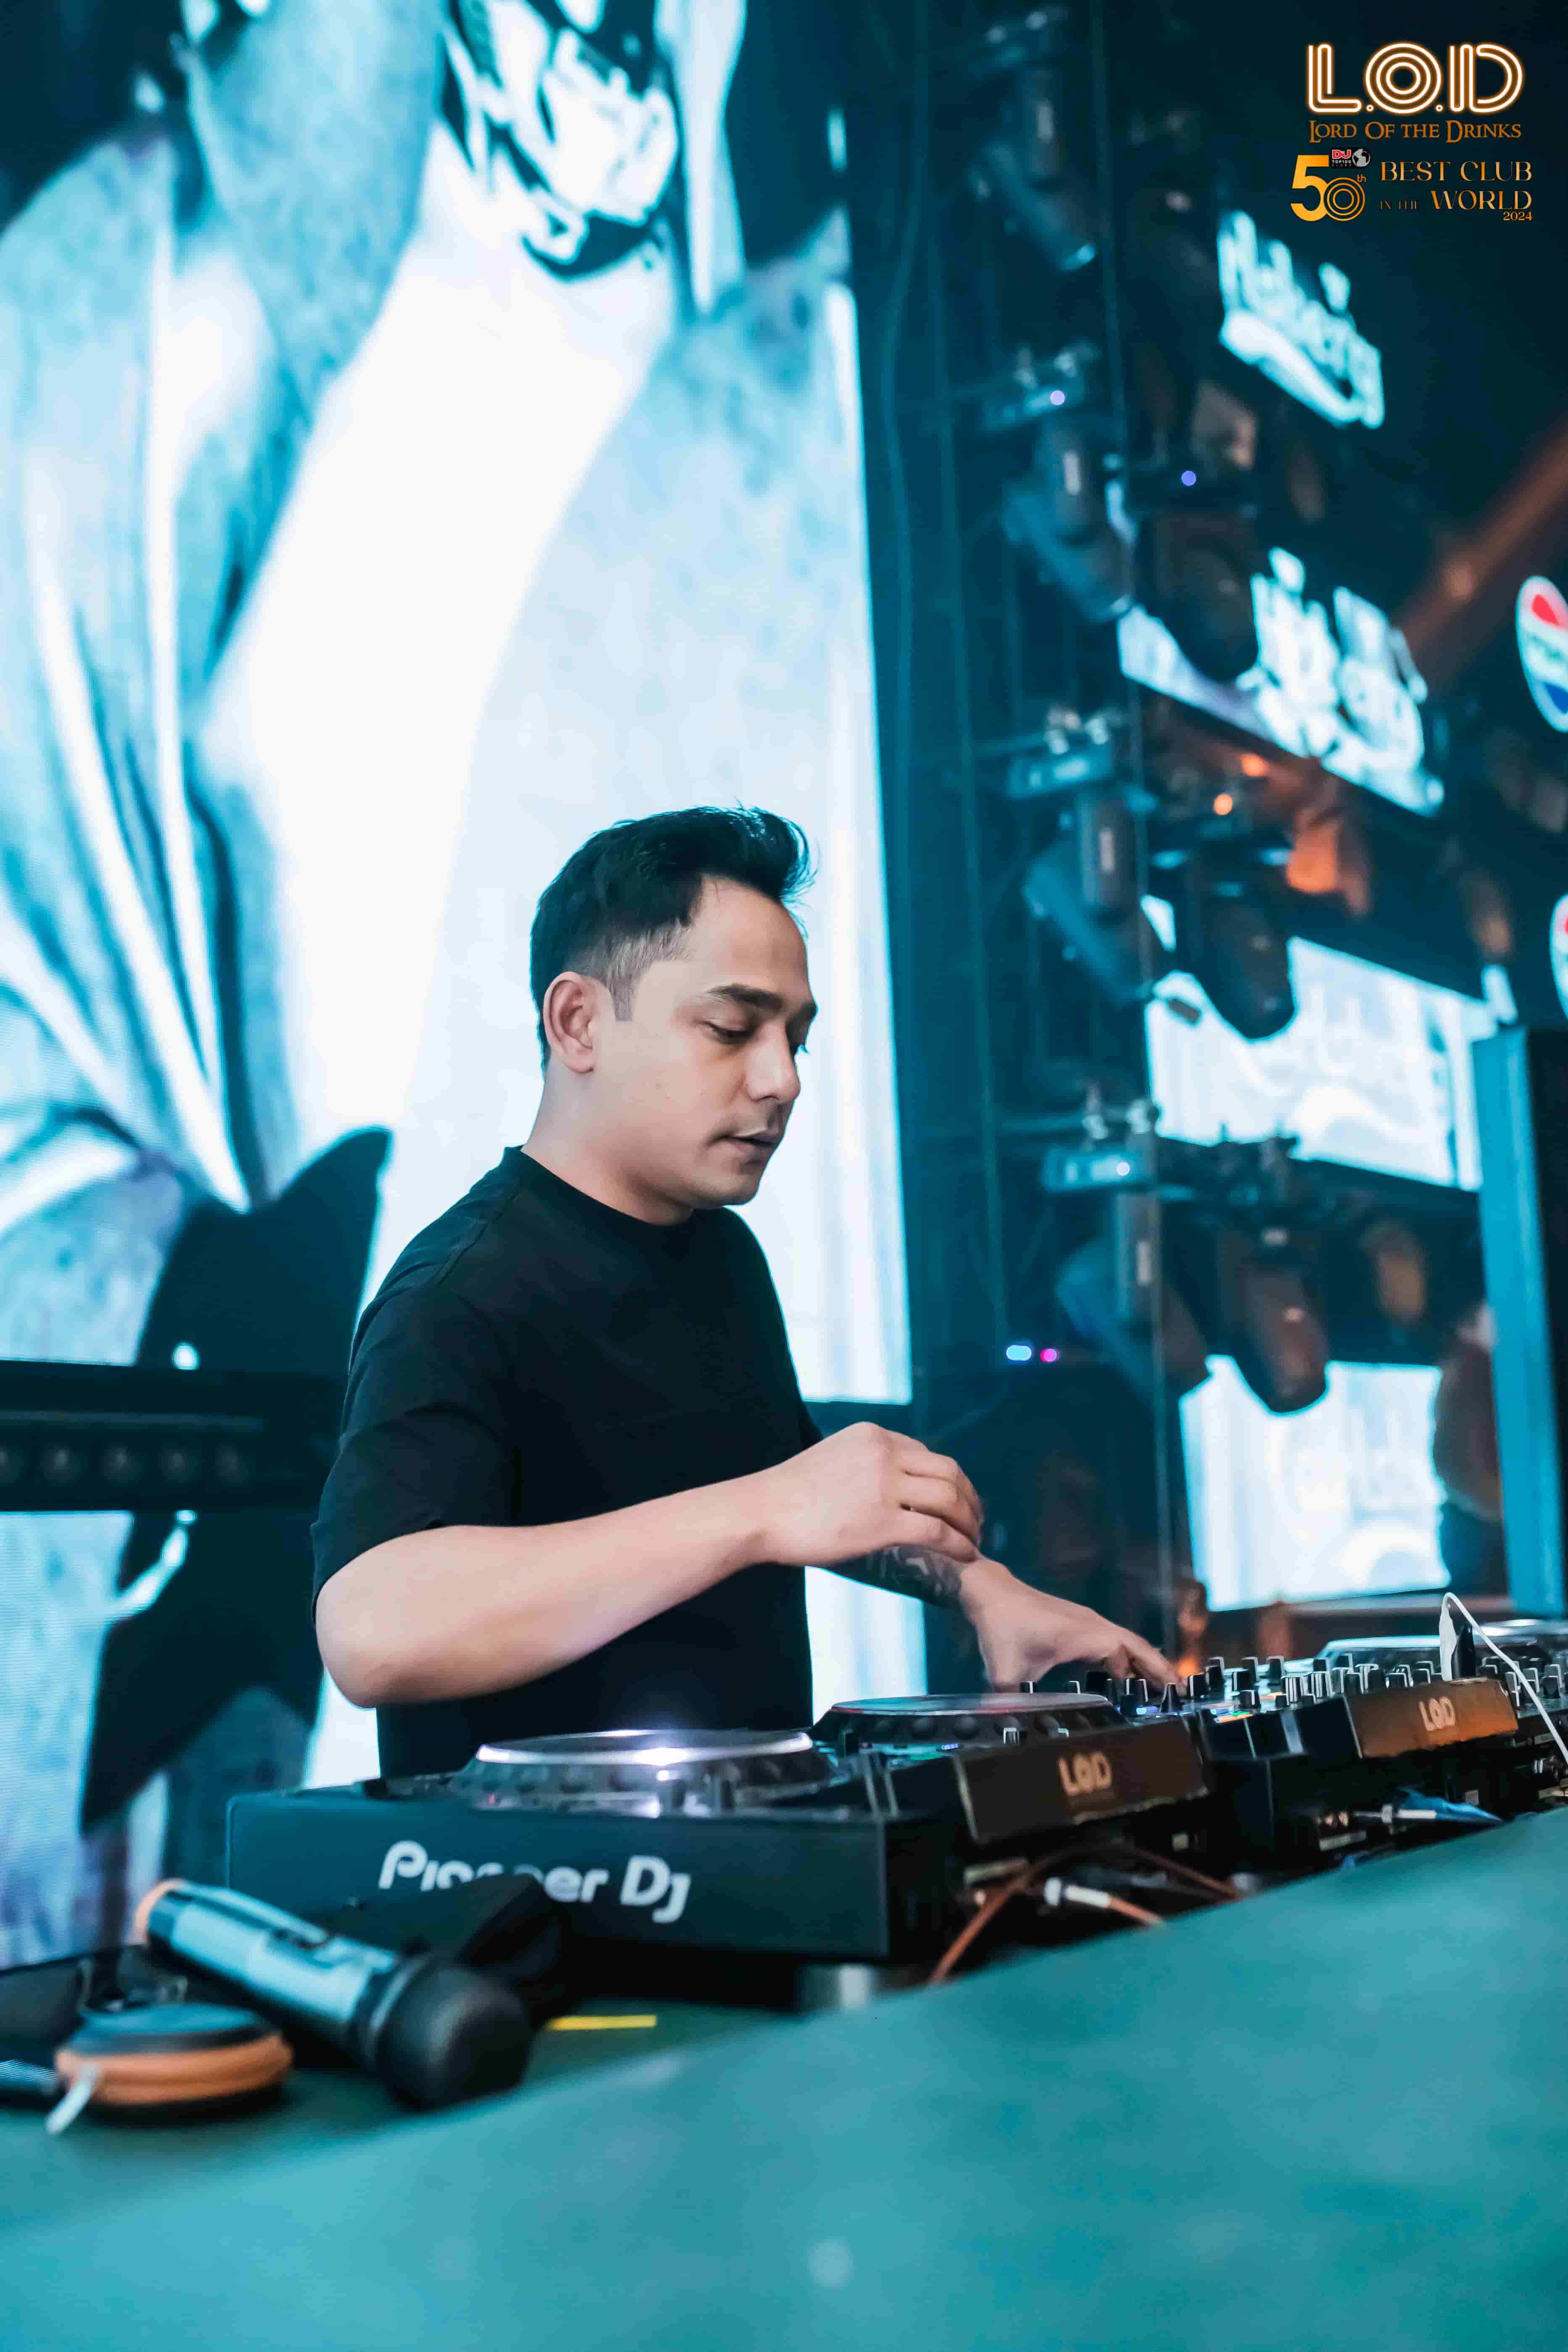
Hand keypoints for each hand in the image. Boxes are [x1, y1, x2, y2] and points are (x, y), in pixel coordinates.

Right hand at [750, 1422, 981, 1569]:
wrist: (759, 1512)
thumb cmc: (786, 1494)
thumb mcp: (832, 1459)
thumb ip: (863, 1464)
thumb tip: (886, 1486)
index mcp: (873, 1436)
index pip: (926, 1454)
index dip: (947, 1480)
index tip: (955, 1500)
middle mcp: (884, 1453)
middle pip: (948, 1471)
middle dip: (969, 1497)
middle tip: (975, 1520)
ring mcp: (884, 1486)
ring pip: (949, 1499)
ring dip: (969, 1522)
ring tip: (973, 1540)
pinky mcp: (882, 1521)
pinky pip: (936, 1531)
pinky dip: (958, 1544)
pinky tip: (964, 1555)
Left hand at [957, 1558, 1175, 1688]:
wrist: (992, 1591)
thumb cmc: (1001, 1627)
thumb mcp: (1004, 1671)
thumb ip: (1010, 1703)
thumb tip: (1009, 1730)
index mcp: (1079, 1634)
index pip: (1119, 1654)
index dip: (1132, 1676)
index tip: (1143, 1701)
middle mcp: (1091, 1624)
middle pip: (1136, 1645)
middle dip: (1159, 1669)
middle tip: (1181, 1694)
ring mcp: (1089, 1621)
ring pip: (1128, 1641)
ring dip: (1148, 1661)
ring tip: (1168, 1687)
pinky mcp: (1083, 1623)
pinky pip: (1116, 1640)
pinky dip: (1131, 1655)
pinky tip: (1133, 1673)